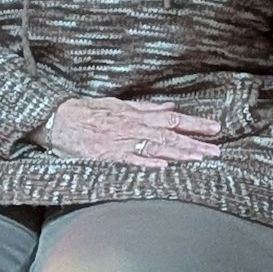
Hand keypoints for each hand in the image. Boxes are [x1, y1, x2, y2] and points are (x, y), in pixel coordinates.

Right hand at [37, 97, 219, 165]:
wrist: (56, 119)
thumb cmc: (87, 112)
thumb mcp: (119, 104)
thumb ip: (146, 108)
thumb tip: (171, 107)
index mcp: (137, 115)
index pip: (173, 119)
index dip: (195, 124)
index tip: (216, 129)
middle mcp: (133, 127)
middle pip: (169, 134)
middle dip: (194, 142)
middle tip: (216, 150)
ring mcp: (120, 141)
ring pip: (155, 146)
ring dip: (179, 153)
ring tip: (199, 159)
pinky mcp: (106, 155)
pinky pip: (130, 159)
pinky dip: (147, 162)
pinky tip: (163, 167)